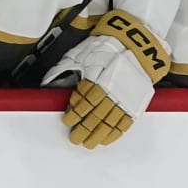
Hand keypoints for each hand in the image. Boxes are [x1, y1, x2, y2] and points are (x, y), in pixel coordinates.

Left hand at [41, 10, 169, 148]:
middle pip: (95, 116)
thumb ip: (64, 68)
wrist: (139, 44)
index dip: (74, 114)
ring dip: (97, 134)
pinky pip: (126, 122)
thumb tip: (48, 82)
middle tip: (75, 138)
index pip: (83, 103)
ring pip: (110, 122)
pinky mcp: (137, 101)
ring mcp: (126, 97)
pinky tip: (107, 139)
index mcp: (97, 79)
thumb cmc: (108, 47)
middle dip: (83, 130)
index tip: (67, 120)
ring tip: (88, 143)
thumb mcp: (81, 53)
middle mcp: (112, 91)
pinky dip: (116, 133)